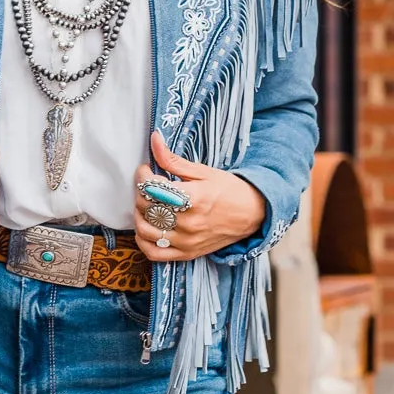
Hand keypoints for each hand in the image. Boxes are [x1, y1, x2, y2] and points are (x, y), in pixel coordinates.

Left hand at [133, 130, 266, 262]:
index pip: (151, 187)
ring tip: (147, 205)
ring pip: (146, 230)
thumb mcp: (203, 171)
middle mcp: (188, 222)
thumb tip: (154, 139)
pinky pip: (154, 253)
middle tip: (148, 185)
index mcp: (193, 198)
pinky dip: (143, 242)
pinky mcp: (186, 253)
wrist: (253, 214)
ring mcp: (186, 241)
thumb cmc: (229, 190)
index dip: (143, 175)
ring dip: (139, 215)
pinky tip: (147, 228)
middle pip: (147, 207)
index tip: (146, 170)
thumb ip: (173, 159)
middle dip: (140, 192)